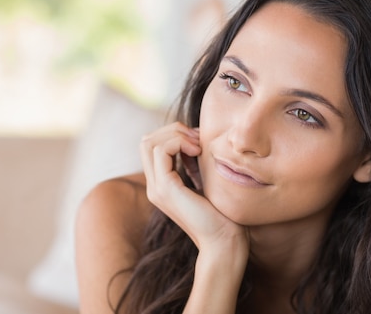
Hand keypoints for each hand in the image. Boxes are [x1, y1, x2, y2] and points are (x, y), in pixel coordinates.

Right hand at [140, 122, 248, 256]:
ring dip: (176, 134)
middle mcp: (154, 186)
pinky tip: (197, 151)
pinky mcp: (165, 189)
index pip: (151, 145)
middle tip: (198, 138)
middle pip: (146, 140)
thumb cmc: (222, 214)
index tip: (199, 139)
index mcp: (161, 184)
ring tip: (198, 145)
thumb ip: (194, 164)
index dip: (173, 133)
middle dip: (173, 130)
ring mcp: (157, 188)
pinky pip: (161, 151)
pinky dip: (179, 142)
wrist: (224, 241)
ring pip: (149, 142)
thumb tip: (194, 139)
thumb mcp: (205, 180)